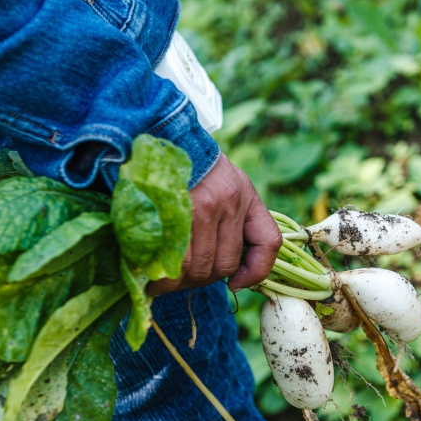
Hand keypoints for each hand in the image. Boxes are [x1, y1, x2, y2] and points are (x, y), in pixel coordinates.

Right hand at [147, 153, 280, 294]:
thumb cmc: (189, 165)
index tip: (236, 283)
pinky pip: (174, 259)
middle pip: (224, 264)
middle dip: (202, 279)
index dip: (256, 271)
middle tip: (183, 279)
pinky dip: (163, 275)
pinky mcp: (174, 210)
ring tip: (163, 279)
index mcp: (246, 195)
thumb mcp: (222, 181)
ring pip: (199, 267)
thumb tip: (229, 273)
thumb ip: (230, 218)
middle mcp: (230, 202)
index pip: (268, 241)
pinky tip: (152, 274)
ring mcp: (203, 206)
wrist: (160, 136)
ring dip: (179, 281)